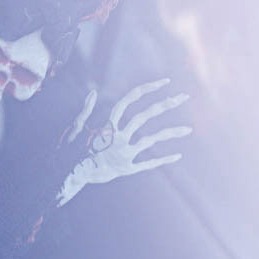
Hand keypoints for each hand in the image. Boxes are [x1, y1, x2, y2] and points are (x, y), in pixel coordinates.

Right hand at [57, 78, 190, 206]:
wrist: (70, 176)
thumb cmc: (72, 151)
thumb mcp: (77, 128)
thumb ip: (87, 110)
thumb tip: (94, 93)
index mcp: (107, 123)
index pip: (130, 100)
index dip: (147, 89)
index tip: (163, 82)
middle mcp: (118, 136)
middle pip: (145, 115)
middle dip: (166, 104)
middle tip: (183, 97)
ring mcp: (124, 152)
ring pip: (151, 139)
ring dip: (170, 133)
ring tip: (188, 130)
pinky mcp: (126, 168)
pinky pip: (147, 164)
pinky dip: (162, 160)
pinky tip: (177, 156)